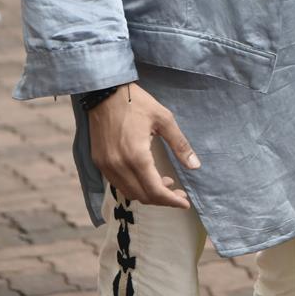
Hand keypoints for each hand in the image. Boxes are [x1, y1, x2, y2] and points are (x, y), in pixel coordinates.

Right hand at [88, 83, 199, 206]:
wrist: (104, 92)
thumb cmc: (137, 103)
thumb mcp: (164, 119)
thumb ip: (180, 144)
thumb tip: (195, 166)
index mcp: (137, 157)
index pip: (155, 190)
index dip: (171, 201)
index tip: (185, 203)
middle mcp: (119, 166)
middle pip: (142, 196)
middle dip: (162, 199)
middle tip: (178, 192)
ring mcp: (106, 166)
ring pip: (129, 192)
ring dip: (148, 193)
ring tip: (165, 182)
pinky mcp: (99, 162)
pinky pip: (117, 184)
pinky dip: (133, 186)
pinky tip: (145, 175)